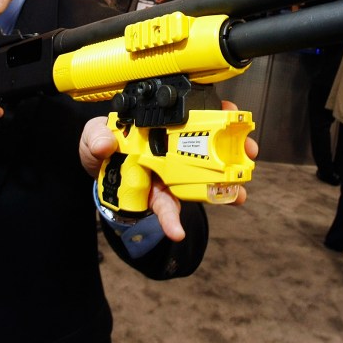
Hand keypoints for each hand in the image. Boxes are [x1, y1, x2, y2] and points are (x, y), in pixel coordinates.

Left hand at [79, 100, 257, 242]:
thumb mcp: (93, 135)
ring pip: (199, 180)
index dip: (213, 111)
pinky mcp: (158, 198)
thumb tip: (106, 142)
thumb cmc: (100, 146)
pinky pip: (169, 209)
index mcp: (157, 127)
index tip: (229, 111)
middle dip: (232, 150)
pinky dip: (172, 221)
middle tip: (249, 152)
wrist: (94, 174)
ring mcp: (167, 175)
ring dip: (221, 187)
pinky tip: (177, 231)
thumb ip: (96, 136)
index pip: (190, 116)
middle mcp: (168, 149)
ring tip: (237, 195)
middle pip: (206, 147)